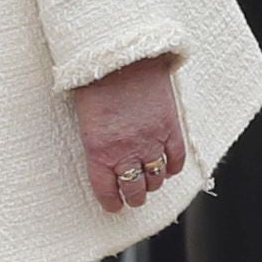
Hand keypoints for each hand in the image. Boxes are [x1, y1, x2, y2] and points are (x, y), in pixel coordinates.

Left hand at [74, 53, 188, 213]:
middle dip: (134, 196)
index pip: (107, 191)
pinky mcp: (169, 128)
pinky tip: (167, 168)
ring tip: (149, 181)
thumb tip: (106, 161)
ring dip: (153, 183)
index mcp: (98, 151)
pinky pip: (175, 160)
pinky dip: (172, 168)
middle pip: (135, 190)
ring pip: (156, 179)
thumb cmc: (96, 81)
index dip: (112, 203)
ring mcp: (150, 141)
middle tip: (133, 195)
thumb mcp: (86, 118)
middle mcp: (125, 152)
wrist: (122, 55)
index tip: (114, 206)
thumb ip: (97, 143)